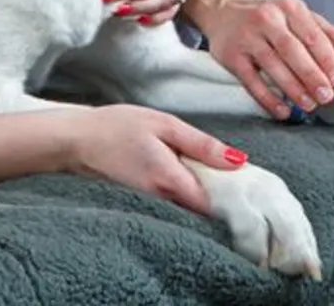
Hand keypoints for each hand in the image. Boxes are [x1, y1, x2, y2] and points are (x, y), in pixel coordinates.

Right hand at [61, 104, 247, 214]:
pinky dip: (195, 191)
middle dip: (229, 200)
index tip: (255, 191)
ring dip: (213, 195)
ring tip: (232, 179)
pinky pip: (180, 199)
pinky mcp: (149, 197)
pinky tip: (203, 176)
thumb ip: (201, 145)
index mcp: (170, 180)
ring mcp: (155, 201)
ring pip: (193, 206)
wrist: (79, 140)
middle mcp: (164, 198)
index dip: (236, 200)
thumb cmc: (119, 126)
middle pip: (206, 209)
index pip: (213, 204)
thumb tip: (237, 161)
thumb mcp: (165, 125)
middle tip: (250, 184)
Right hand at [194, 0, 333, 119]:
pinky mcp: (231, 56)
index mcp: (290, 8)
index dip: (327, 59)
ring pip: (273, 66)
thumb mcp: (300, 17)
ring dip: (293, 89)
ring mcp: (247, 38)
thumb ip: (329, 36)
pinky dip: (268, 99)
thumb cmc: (269, 16)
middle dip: (312, 76)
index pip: (313, 35)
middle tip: (326, 96)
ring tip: (308, 105)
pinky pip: (251, 81)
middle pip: (293, 51)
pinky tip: (282, 111)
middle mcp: (268, 19)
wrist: (223, 8)